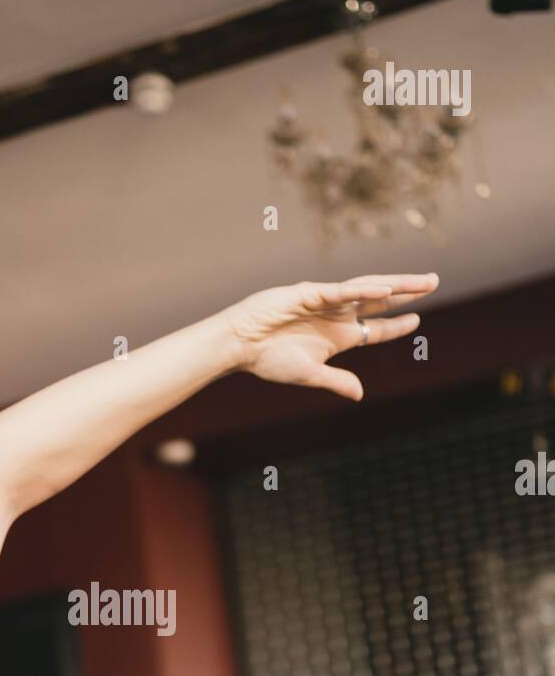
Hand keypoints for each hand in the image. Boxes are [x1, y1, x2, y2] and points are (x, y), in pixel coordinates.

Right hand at [223, 273, 438, 400]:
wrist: (240, 344)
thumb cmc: (269, 359)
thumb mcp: (309, 375)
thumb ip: (336, 381)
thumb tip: (361, 394)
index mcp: (337, 336)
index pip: (375, 328)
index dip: (398, 324)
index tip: (418, 320)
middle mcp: (336, 315)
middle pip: (380, 301)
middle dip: (408, 292)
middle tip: (434, 281)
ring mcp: (325, 302)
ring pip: (368, 289)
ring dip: (397, 285)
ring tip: (423, 281)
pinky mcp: (310, 293)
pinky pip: (343, 291)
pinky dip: (364, 291)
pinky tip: (387, 291)